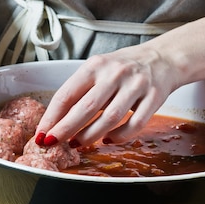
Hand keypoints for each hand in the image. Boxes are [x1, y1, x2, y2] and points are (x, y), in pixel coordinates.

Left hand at [35, 45, 177, 146]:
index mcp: (95, 66)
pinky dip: (119, 137)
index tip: (42, 134)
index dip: (52, 117)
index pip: (67, 93)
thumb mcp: (99, 70)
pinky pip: (135, 124)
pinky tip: (107, 140)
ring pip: (110, 118)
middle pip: (86, 107)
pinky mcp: (154, 97)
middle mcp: (115, 73)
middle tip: (53, 143)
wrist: (162, 58)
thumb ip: (81, 91)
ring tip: (77, 144)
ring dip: (90, 135)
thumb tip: (55, 122)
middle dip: (66, 129)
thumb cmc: (124, 68)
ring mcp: (136, 85)